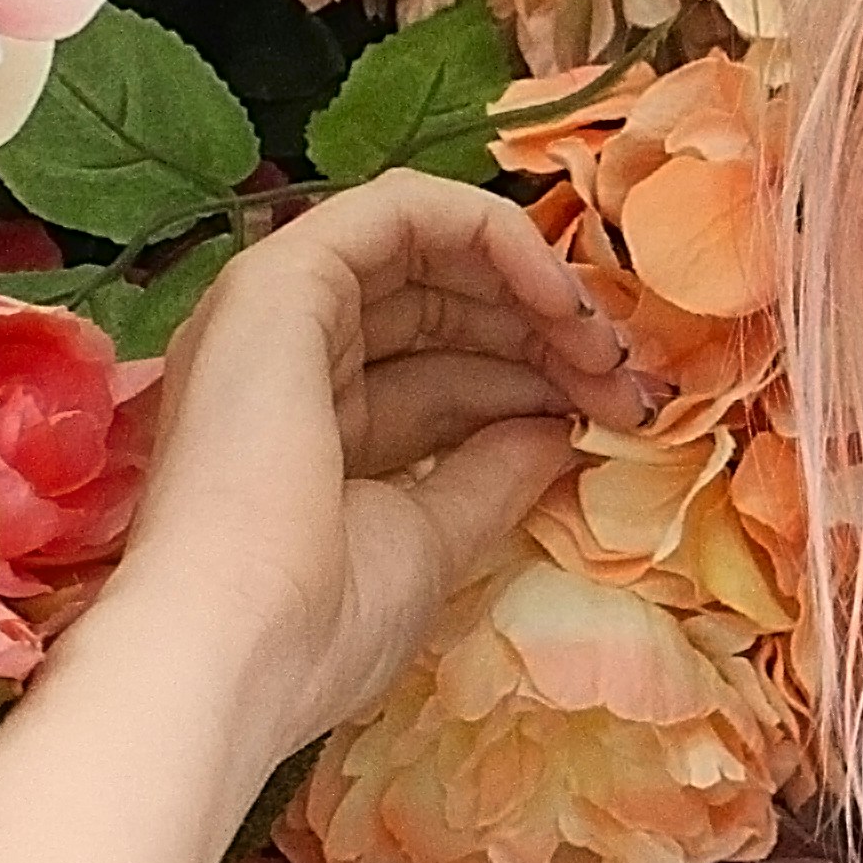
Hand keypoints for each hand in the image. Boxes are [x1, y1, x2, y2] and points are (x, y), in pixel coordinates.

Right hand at [81, 172, 653, 773]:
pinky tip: (559, 295)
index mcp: (308, 428)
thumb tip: (554, 426)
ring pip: (426, 252)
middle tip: (630, 384)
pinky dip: (492, 233)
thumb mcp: (433, 541)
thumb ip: (491, 473)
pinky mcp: (281, 276)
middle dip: (546, 335)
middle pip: (439, 308)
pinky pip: (400, 210)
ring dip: (532, 287)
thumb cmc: (318, 625)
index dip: (535, 381)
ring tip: (605, 351)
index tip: (619, 417)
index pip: (440, 374)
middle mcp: (284, 358)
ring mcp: (276, 313)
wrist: (232, 652)